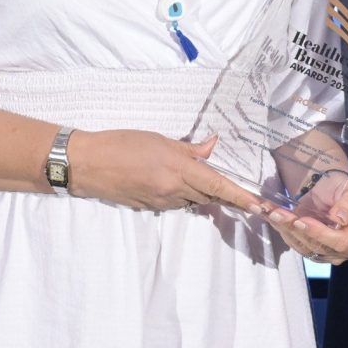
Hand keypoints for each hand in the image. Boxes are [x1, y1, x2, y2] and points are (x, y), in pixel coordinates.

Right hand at [67, 130, 262, 213]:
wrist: (87, 163)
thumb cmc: (121, 143)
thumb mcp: (158, 139)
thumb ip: (188, 149)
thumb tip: (211, 146)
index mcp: (177, 171)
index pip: (217, 186)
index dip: (241, 196)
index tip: (260, 207)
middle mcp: (172, 191)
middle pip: (208, 196)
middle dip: (217, 189)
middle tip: (219, 176)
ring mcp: (160, 202)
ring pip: (191, 200)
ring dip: (196, 190)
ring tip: (180, 170)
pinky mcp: (149, 207)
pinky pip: (174, 203)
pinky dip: (178, 193)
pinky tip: (163, 178)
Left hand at [262, 179, 347, 263]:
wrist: (331, 193)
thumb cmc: (344, 190)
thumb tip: (340, 218)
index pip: (341, 241)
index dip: (320, 233)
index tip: (303, 220)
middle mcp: (346, 249)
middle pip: (318, 246)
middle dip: (296, 229)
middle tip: (278, 213)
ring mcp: (328, 253)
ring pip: (303, 246)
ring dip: (284, 228)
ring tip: (270, 212)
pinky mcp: (312, 251)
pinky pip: (295, 244)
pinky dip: (281, 229)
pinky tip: (270, 216)